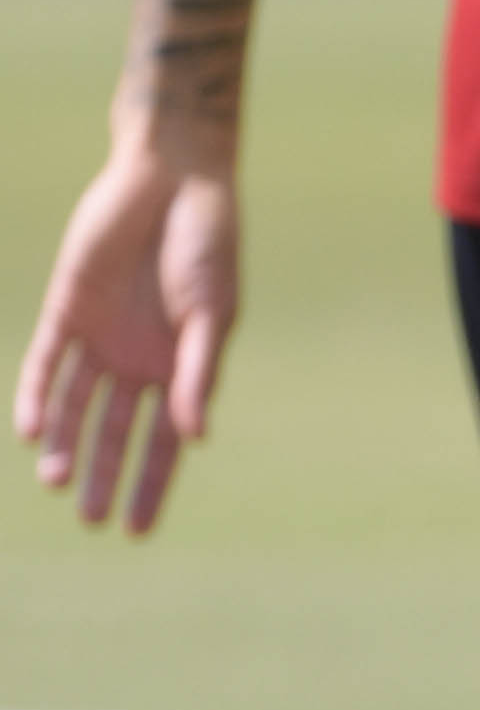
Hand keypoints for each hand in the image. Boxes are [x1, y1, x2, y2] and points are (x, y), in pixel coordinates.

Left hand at [17, 143, 239, 532]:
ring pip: (73, 406)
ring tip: (57, 483)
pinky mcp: (65, 310)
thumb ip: (200, 373)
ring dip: (65, 445)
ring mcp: (98, 336)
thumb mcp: (213, 314)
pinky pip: (45, 363)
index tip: (136, 530)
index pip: (162, 439)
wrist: (172, 179)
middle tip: (92, 521)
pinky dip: (38, 397)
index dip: (150, 483)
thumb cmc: (208, 244)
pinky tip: (35, 430)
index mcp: (180, 363)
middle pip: (113, 432)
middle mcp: (135, 358)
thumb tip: (195, 438)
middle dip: (102, 476)